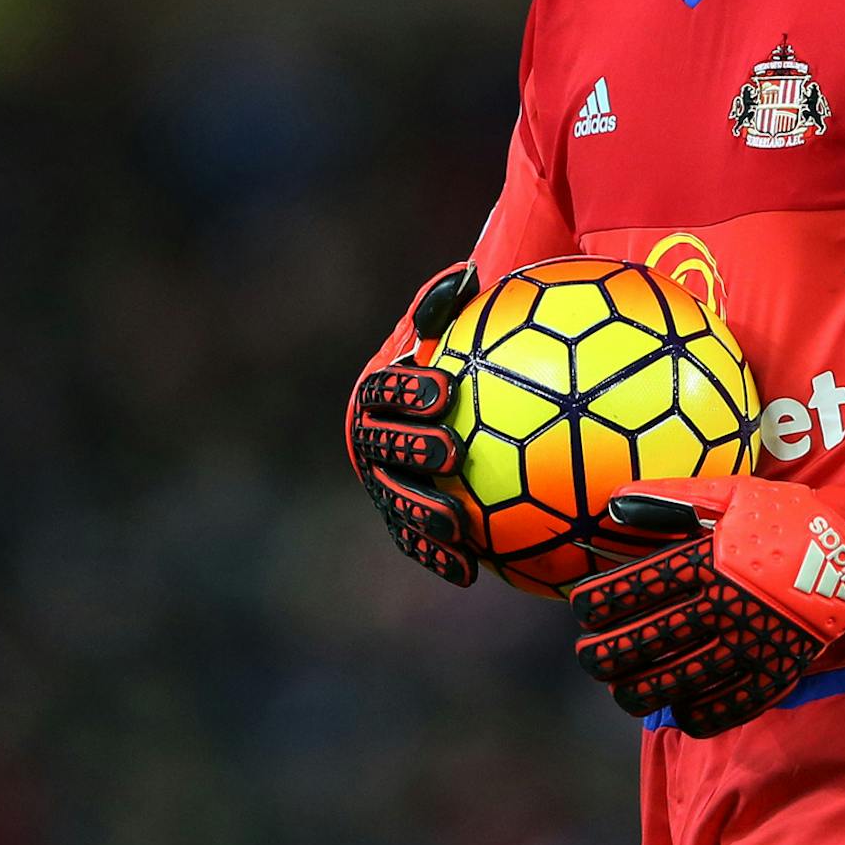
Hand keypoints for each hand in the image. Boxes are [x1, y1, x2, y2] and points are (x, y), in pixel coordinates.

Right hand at [347, 263, 479, 585]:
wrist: (453, 410)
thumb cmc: (461, 359)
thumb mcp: (458, 330)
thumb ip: (452, 308)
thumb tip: (468, 273)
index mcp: (380, 392)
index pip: (383, 388)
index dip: (407, 389)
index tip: (445, 388)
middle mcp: (373, 438)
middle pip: (382, 447)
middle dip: (411, 450)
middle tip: (450, 451)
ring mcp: (385, 482)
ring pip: (394, 500)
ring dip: (420, 513)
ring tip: (456, 523)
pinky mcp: (404, 521)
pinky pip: (417, 541)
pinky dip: (438, 556)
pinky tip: (471, 571)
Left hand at [570, 445, 844, 736]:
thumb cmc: (787, 513)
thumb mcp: (731, 492)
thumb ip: (670, 499)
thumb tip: (612, 504)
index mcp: (709, 559)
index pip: (635, 590)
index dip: (597, 604)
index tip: (581, 610)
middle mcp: (724, 604)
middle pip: (645, 643)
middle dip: (604, 656)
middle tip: (588, 657)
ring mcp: (751, 643)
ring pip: (677, 682)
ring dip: (637, 691)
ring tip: (622, 688)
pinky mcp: (776, 671)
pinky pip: (725, 708)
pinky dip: (693, 714)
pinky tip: (677, 708)